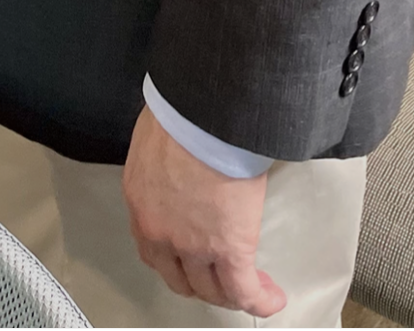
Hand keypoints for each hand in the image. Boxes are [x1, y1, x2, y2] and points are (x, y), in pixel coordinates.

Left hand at [122, 107, 284, 317]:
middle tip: (221, 277)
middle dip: (203, 283)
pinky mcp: (228, 248)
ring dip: (231, 293)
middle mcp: (159, 231)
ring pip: (212, 289)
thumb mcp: (159, 140)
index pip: (153, 249)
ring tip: (252, 287)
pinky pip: (244, 290)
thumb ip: (166, 165)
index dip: (176, 261)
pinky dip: (259, 300)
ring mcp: (192, 245)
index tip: (192, 258)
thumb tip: (185, 165)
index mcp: (141, 200)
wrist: (202, 115)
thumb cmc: (181, 114)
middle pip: (180, 278)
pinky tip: (272, 298)